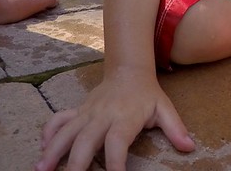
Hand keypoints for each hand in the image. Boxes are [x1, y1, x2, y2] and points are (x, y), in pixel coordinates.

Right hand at [37, 70, 194, 170]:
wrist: (129, 70)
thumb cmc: (147, 94)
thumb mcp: (164, 108)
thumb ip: (175, 128)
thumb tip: (189, 147)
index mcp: (125, 117)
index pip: (117, 142)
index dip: (114, 162)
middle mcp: (103, 115)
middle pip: (85, 140)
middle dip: (75, 162)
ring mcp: (87, 112)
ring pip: (66, 131)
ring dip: (53, 150)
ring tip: (41, 170)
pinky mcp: (78, 110)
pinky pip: (59, 119)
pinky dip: (49, 132)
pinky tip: (42, 148)